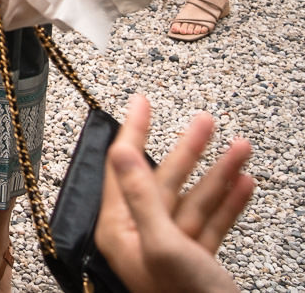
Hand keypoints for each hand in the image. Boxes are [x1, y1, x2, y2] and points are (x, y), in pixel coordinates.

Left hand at [94, 95, 250, 292]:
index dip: (134, 132)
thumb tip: (119, 151)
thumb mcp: (161, 243)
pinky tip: (244, 181)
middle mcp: (140, 236)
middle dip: (187, 149)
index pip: (123, 169)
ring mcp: (170, 248)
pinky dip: (229, 202)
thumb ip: (140, 196)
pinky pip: (212, 222)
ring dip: (217, 172)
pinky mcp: (196, 260)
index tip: (141, 102)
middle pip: (164, 180)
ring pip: (194, 199)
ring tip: (238, 146)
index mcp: (119, 230)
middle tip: (204, 120)